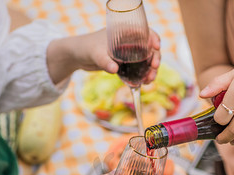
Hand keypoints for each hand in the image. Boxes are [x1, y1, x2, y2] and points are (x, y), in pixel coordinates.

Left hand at [46, 28, 160, 84]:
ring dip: (151, 70)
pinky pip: (138, 69)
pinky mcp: (125, 63)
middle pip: (149, 48)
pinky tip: (144, 83)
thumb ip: (104, 61)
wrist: (77, 56)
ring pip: (146, 60)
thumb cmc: (86, 48)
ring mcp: (128, 53)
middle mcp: (129, 41)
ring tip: (150, 80)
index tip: (156, 47)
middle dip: (155, 58)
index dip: (154, 38)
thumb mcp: (95, 53)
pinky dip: (143, 75)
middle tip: (154, 68)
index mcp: (124, 32)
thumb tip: (114, 69)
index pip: (145, 31)